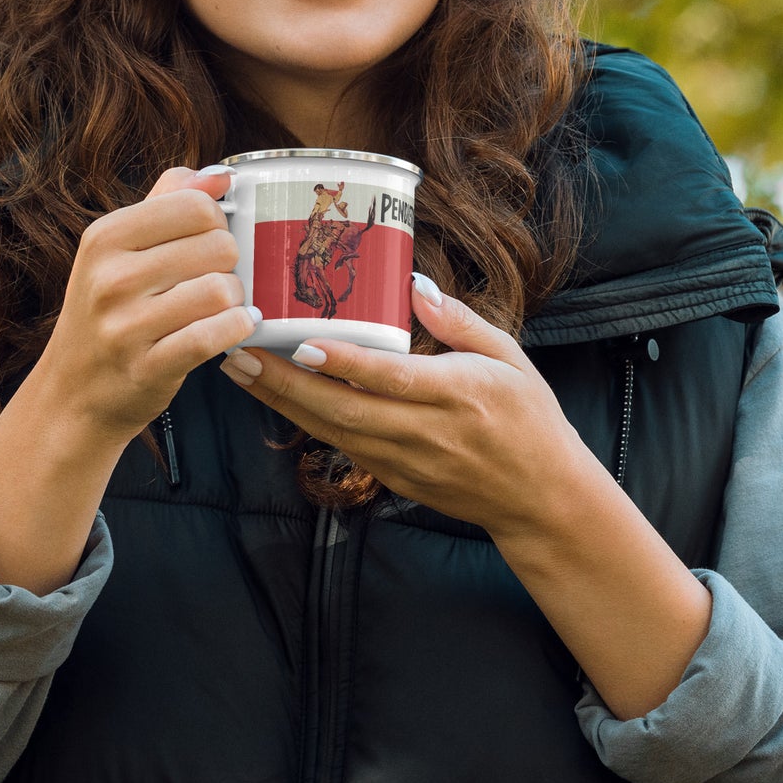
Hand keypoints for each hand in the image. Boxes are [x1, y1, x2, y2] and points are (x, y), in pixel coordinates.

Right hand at [37, 165, 258, 450]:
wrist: (74, 394)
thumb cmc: (108, 313)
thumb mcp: (118, 250)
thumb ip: (167, 202)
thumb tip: (220, 174)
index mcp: (104, 238)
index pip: (194, 205)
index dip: (217, 221)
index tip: (208, 240)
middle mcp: (110, 278)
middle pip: (217, 245)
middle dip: (230, 262)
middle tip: (215, 277)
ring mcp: (126, 326)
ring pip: (221, 289)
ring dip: (235, 299)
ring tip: (223, 305)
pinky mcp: (148, 367)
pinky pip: (214, 335)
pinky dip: (237, 328)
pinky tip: (236, 326)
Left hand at [219, 277, 582, 537]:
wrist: (543, 499)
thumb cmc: (530, 418)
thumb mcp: (510, 357)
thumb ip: (459, 320)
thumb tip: (411, 283)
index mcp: (458, 393)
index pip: (390, 379)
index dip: (343, 363)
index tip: (300, 343)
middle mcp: (427, 432)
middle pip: (344, 410)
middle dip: (285, 384)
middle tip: (239, 352)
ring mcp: (407, 462)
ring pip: (333, 432)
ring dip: (283, 402)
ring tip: (240, 370)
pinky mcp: (396, 480)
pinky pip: (343, 448)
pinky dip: (307, 422)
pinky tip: (276, 397)